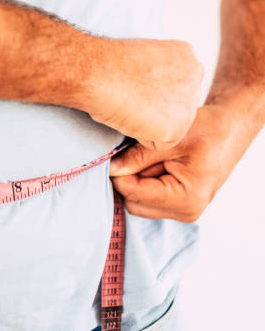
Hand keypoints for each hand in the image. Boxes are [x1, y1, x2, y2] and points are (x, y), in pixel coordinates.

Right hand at [86, 38, 203, 150]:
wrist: (99, 73)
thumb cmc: (110, 62)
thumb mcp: (145, 54)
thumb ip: (159, 70)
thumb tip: (155, 88)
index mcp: (187, 55)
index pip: (178, 84)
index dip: (154, 88)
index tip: (137, 83)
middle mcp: (195, 76)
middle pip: (179, 105)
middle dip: (158, 107)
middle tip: (133, 97)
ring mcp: (189, 104)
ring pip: (170, 125)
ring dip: (150, 122)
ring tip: (130, 104)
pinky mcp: (177, 129)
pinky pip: (159, 143)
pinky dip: (142, 137)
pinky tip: (131, 117)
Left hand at [108, 103, 250, 220]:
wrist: (230, 129)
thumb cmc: (206, 131)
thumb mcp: (168, 139)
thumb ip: (137, 156)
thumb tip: (111, 168)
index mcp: (186, 199)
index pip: (134, 194)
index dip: (119, 173)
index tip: (115, 152)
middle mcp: (186, 211)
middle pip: (134, 203)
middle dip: (129, 177)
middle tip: (136, 150)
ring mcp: (183, 210)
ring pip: (140, 202)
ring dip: (138, 178)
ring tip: (153, 155)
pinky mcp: (180, 203)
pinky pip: (150, 197)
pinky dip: (146, 179)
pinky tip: (157, 161)